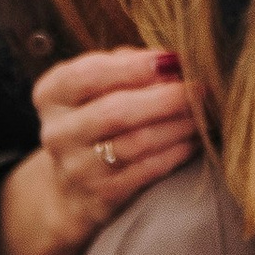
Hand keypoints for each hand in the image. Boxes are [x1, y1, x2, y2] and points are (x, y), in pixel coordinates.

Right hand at [0, 45, 201, 254]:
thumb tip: (171, 61)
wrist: (72, 188)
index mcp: (51, 95)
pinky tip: (194, 140)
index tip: (173, 59)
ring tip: (202, 113)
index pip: (88, 75)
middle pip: (115, 111)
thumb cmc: (97, 119)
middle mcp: (58, 133)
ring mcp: (77, 169)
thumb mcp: (97, 88)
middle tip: (199, 88)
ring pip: (138, 143)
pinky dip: (177, 152)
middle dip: (166, 97)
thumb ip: (126, 65)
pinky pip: (148, 170)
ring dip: (178, 125)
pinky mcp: (101, 196)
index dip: (134, 66)